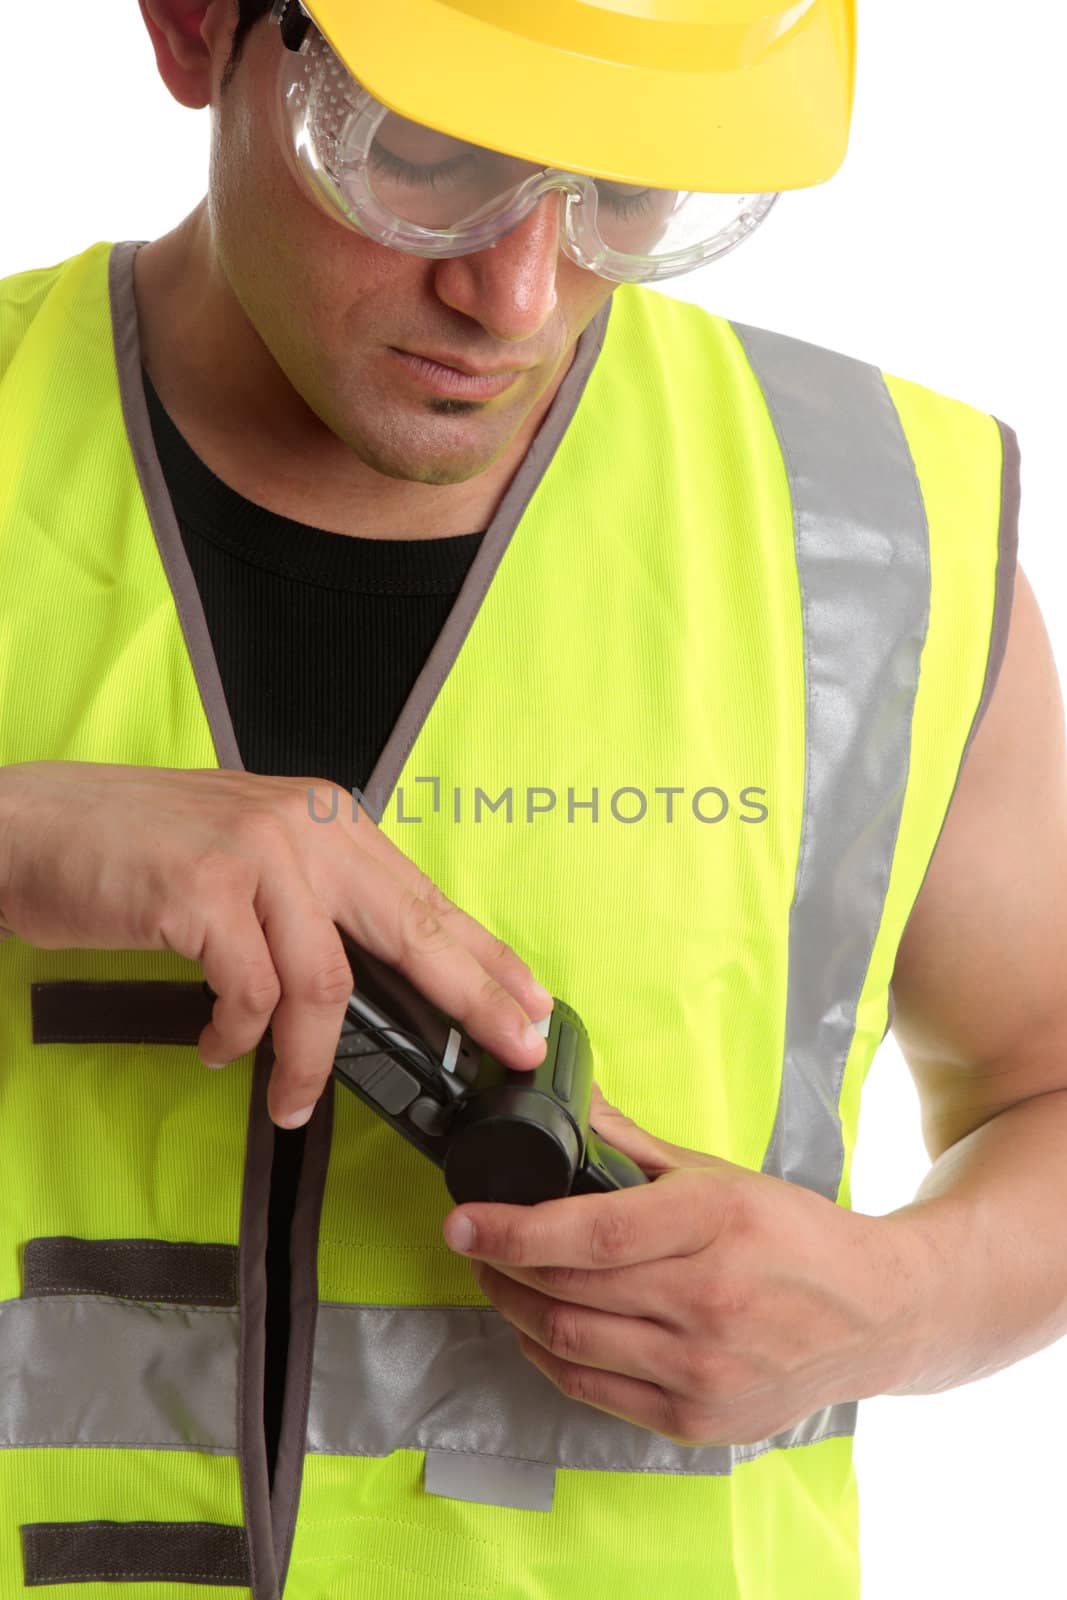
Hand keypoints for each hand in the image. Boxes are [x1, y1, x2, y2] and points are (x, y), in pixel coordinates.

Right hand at [0, 761, 551, 1125]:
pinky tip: (221, 1048)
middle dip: (474, 999)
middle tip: (515, 1048)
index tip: (532, 1001)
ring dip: (314, 1060)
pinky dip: (241, 1037)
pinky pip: (251, 995)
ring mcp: (255, 855)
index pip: (424, 897)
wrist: (30, 825)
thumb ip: (313, 902)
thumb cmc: (136, 850)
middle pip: (413, 930)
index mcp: (325, 817)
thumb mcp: (248, 856)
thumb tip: (375, 982)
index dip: (485, 956)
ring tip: (294, 1101)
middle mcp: (303, 826)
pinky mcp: (203, 893)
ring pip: (328, 984)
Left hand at [442, 1087, 932, 1444]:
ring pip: (571, 1341)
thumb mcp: (718, 1175)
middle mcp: (709, 1300)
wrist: (876, 1314)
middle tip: (473, 1238)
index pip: (590, 1233)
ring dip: (515, 1309)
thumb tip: (567, 1105)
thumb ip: (633, 1145)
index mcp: (715, 1222)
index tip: (463, 1217)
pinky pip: (595, 1389)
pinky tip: (538, 1326)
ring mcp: (704, 1368)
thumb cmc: (793, 1236)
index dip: (513, 1229)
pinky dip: (551, 1356)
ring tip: (497, 1277)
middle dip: (502, 1263)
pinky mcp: (699, 1417)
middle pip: (569, 1287)